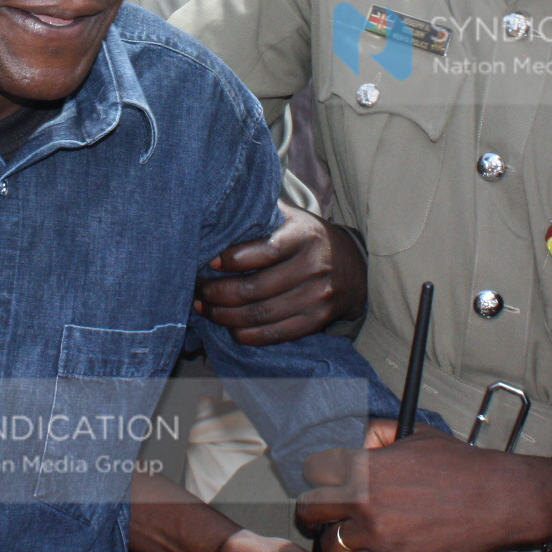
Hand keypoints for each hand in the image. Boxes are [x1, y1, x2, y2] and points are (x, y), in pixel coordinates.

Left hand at [196, 204, 366, 343]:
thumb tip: (216, 217)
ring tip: (205, 308)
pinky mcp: (318, 320)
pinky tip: (230, 328)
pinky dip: (248, 334)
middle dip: (218, 292)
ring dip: (226, 316)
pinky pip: (276, 333)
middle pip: (256, 288)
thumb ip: (261, 216)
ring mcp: (318, 297)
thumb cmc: (307, 237)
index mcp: (304, 236)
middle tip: (197, 290)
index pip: (265, 250)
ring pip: (262, 314)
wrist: (354, 265)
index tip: (208, 261)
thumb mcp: (291, 218)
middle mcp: (314, 267)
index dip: (233, 259)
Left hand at [299, 429, 551, 551]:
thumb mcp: (416, 434)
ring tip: (349, 538)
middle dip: (314, 512)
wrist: (497, 500)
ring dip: (336, 541)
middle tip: (322, 515)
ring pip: (330, 545)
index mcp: (366, 465)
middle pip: (311, 510)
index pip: (313, 471)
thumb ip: (379, 432)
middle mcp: (364, 500)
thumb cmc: (460, 465)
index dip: (315, 476)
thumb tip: (358, 438)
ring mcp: (377, 534)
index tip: (322, 482)